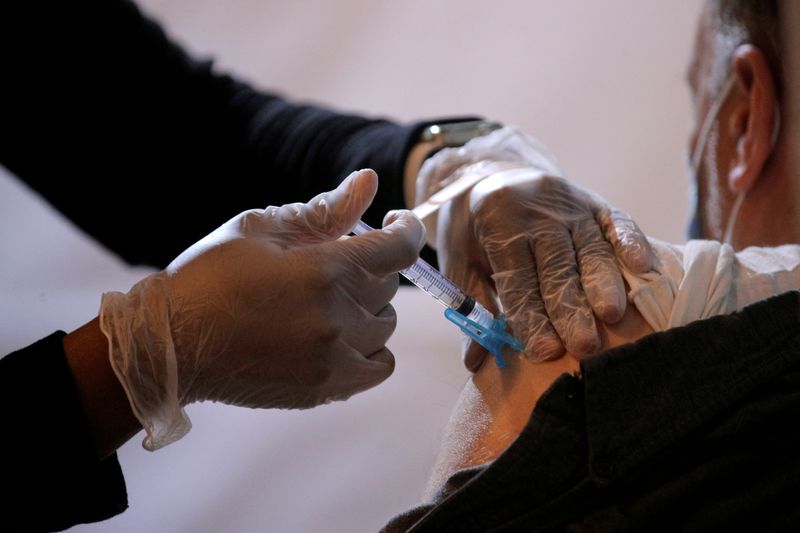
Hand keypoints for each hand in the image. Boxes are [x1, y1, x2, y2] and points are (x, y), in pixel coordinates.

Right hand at [100, 169, 424, 449]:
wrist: (174, 343)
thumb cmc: (210, 276)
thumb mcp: (260, 229)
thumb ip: (323, 210)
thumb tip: (368, 181)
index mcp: (322, 269)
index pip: (399, 246)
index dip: (406, 228)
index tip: (396, 222)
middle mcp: (336, 316)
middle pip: (390, 285)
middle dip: (370, 267)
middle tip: (333, 265)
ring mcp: (333, 357)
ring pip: (385, 324)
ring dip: (368, 307)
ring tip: (327, 303)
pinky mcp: (325, 387)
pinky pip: (380, 366)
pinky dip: (371, 348)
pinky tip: (343, 337)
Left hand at [417, 128, 653, 369]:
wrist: (488, 173)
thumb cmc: (472, 229)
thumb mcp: (459, 262)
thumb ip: (470, 307)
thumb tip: (474, 363)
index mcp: (498, 224)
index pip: (518, 277)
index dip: (531, 316)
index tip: (546, 352)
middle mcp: (538, 212)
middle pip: (557, 267)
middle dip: (571, 309)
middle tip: (583, 346)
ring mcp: (570, 204)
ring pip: (590, 247)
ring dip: (603, 283)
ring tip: (611, 316)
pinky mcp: (594, 202)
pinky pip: (617, 220)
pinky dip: (631, 241)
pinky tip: (641, 266)